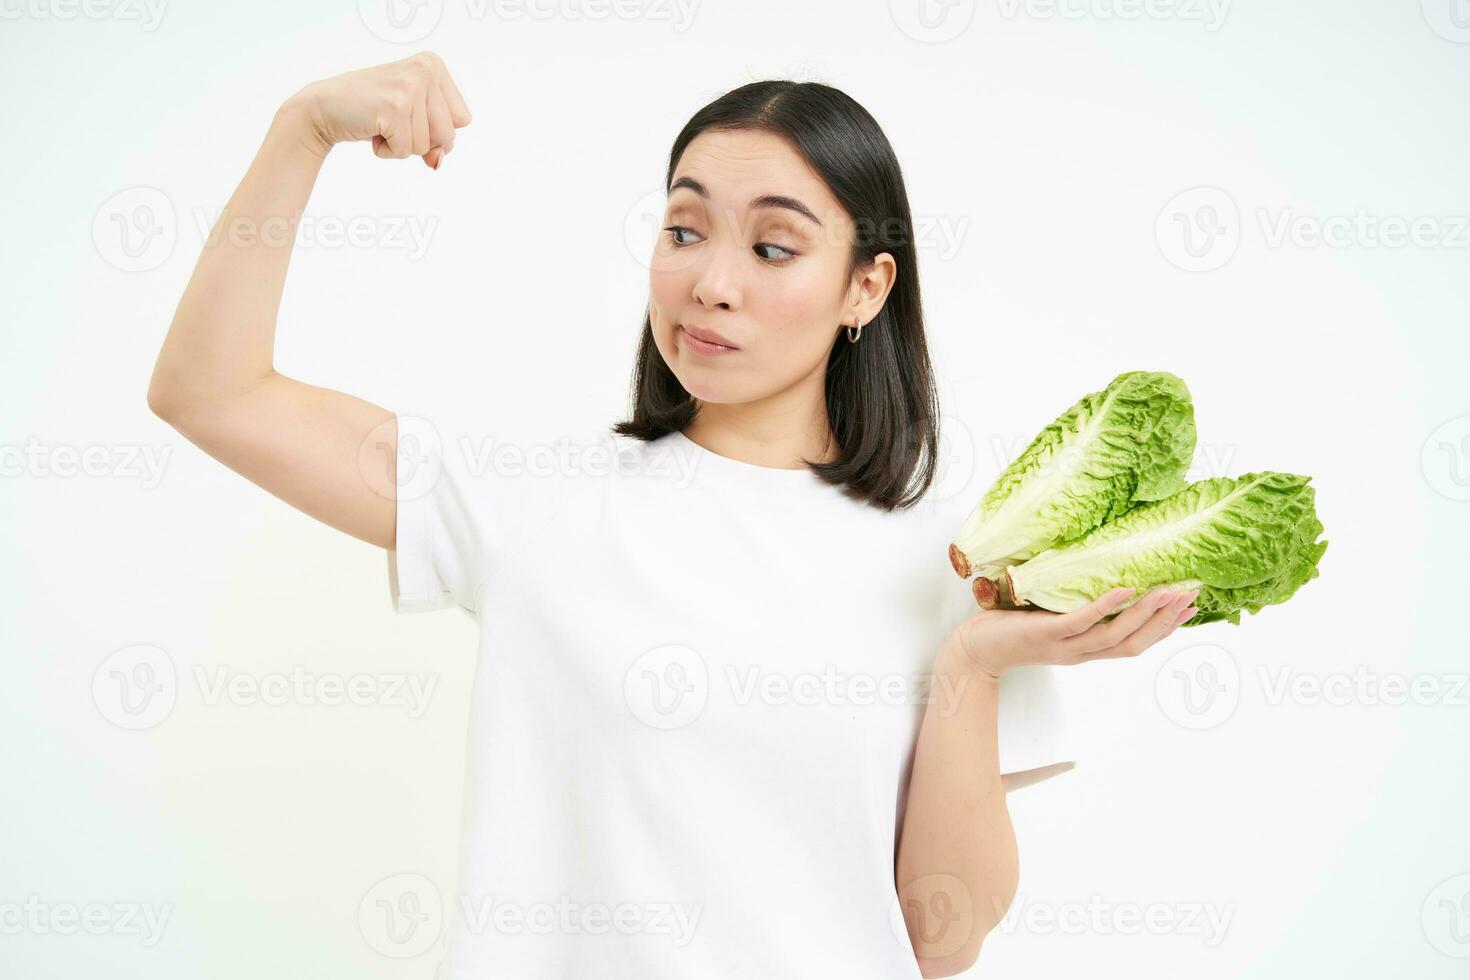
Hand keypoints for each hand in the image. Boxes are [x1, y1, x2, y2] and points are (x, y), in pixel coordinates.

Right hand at [284, 51, 471, 168]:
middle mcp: (425, 70)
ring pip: (426, 146)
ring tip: (381, 122)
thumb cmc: (372, 111)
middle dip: (420, 140)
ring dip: (401, 145)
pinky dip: (386, 150)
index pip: (462, 120)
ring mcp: (409, 88)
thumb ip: (436, 141)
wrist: (324, 107)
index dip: (437, 130)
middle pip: (448, 136)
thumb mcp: (413, 119)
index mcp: (433, 65)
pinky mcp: (393, 108)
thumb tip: (437, 163)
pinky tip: (372, 130)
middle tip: (393, 120)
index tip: (411, 116)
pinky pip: (404, 152)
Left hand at [943, 586, 1200, 679]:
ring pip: (1115, 635)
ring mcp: (1065, 645)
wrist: (974, 650)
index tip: (1191, 608)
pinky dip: (1105, 607)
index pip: (1137, 643)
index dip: (1165, 628)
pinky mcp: (1047, 633)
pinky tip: (1123, 589)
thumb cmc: (1011, 629)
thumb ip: (1078, 609)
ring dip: (1145, 613)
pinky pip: (1082, 621)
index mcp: (1087, 650)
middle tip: (1191, 596)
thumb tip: (1100, 577)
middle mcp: (1081, 652)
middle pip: (1135, 643)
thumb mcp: (1053, 619)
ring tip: (1168, 591)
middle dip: (1165, 620)